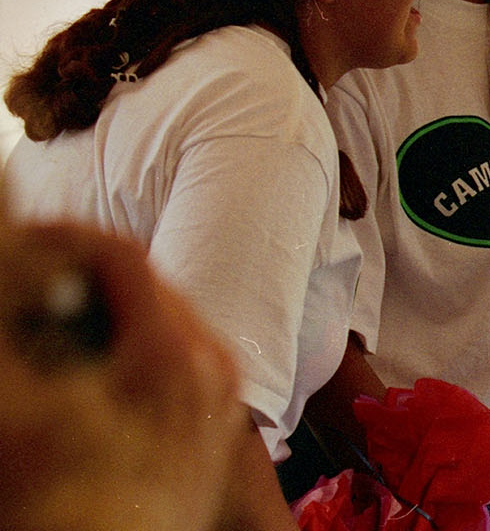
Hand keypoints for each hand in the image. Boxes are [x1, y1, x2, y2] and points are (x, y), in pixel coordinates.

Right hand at [0, 220, 253, 530]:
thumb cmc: (61, 505)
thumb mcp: (15, 411)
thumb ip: (12, 337)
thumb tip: (8, 287)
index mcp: (172, 350)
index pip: (121, 256)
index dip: (61, 238)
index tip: (19, 242)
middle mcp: (210, 365)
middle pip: (143, 286)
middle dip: (78, 278)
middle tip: (24, 287)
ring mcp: (217, 396)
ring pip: (158, 322)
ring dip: (99, 316)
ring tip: (47, 334)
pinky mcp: (211, 424)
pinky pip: (170, 361)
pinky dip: (123, 352)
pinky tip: (79, 377)